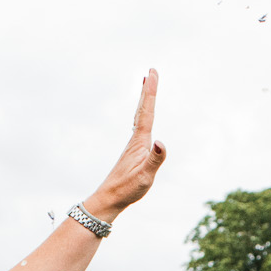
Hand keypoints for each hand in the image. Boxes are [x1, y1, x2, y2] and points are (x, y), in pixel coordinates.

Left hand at [79, 70, 166, 222]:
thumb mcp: (145, 176)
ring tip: (145, 88)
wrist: (109, 199)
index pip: (147, 112)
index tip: (152, 73)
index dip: (150, 92)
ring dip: (144, 102)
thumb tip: (162, 142)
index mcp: (140, 142)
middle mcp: (135, 140)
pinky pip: (139, 128)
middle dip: (147, 91)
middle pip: (142, 110)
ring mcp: (133, 146)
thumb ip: (155, 160)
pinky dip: (142, 117)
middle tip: (150, 72)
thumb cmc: (127, 189)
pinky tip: (143, 120)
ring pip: (140, 117)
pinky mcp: (132, 153)